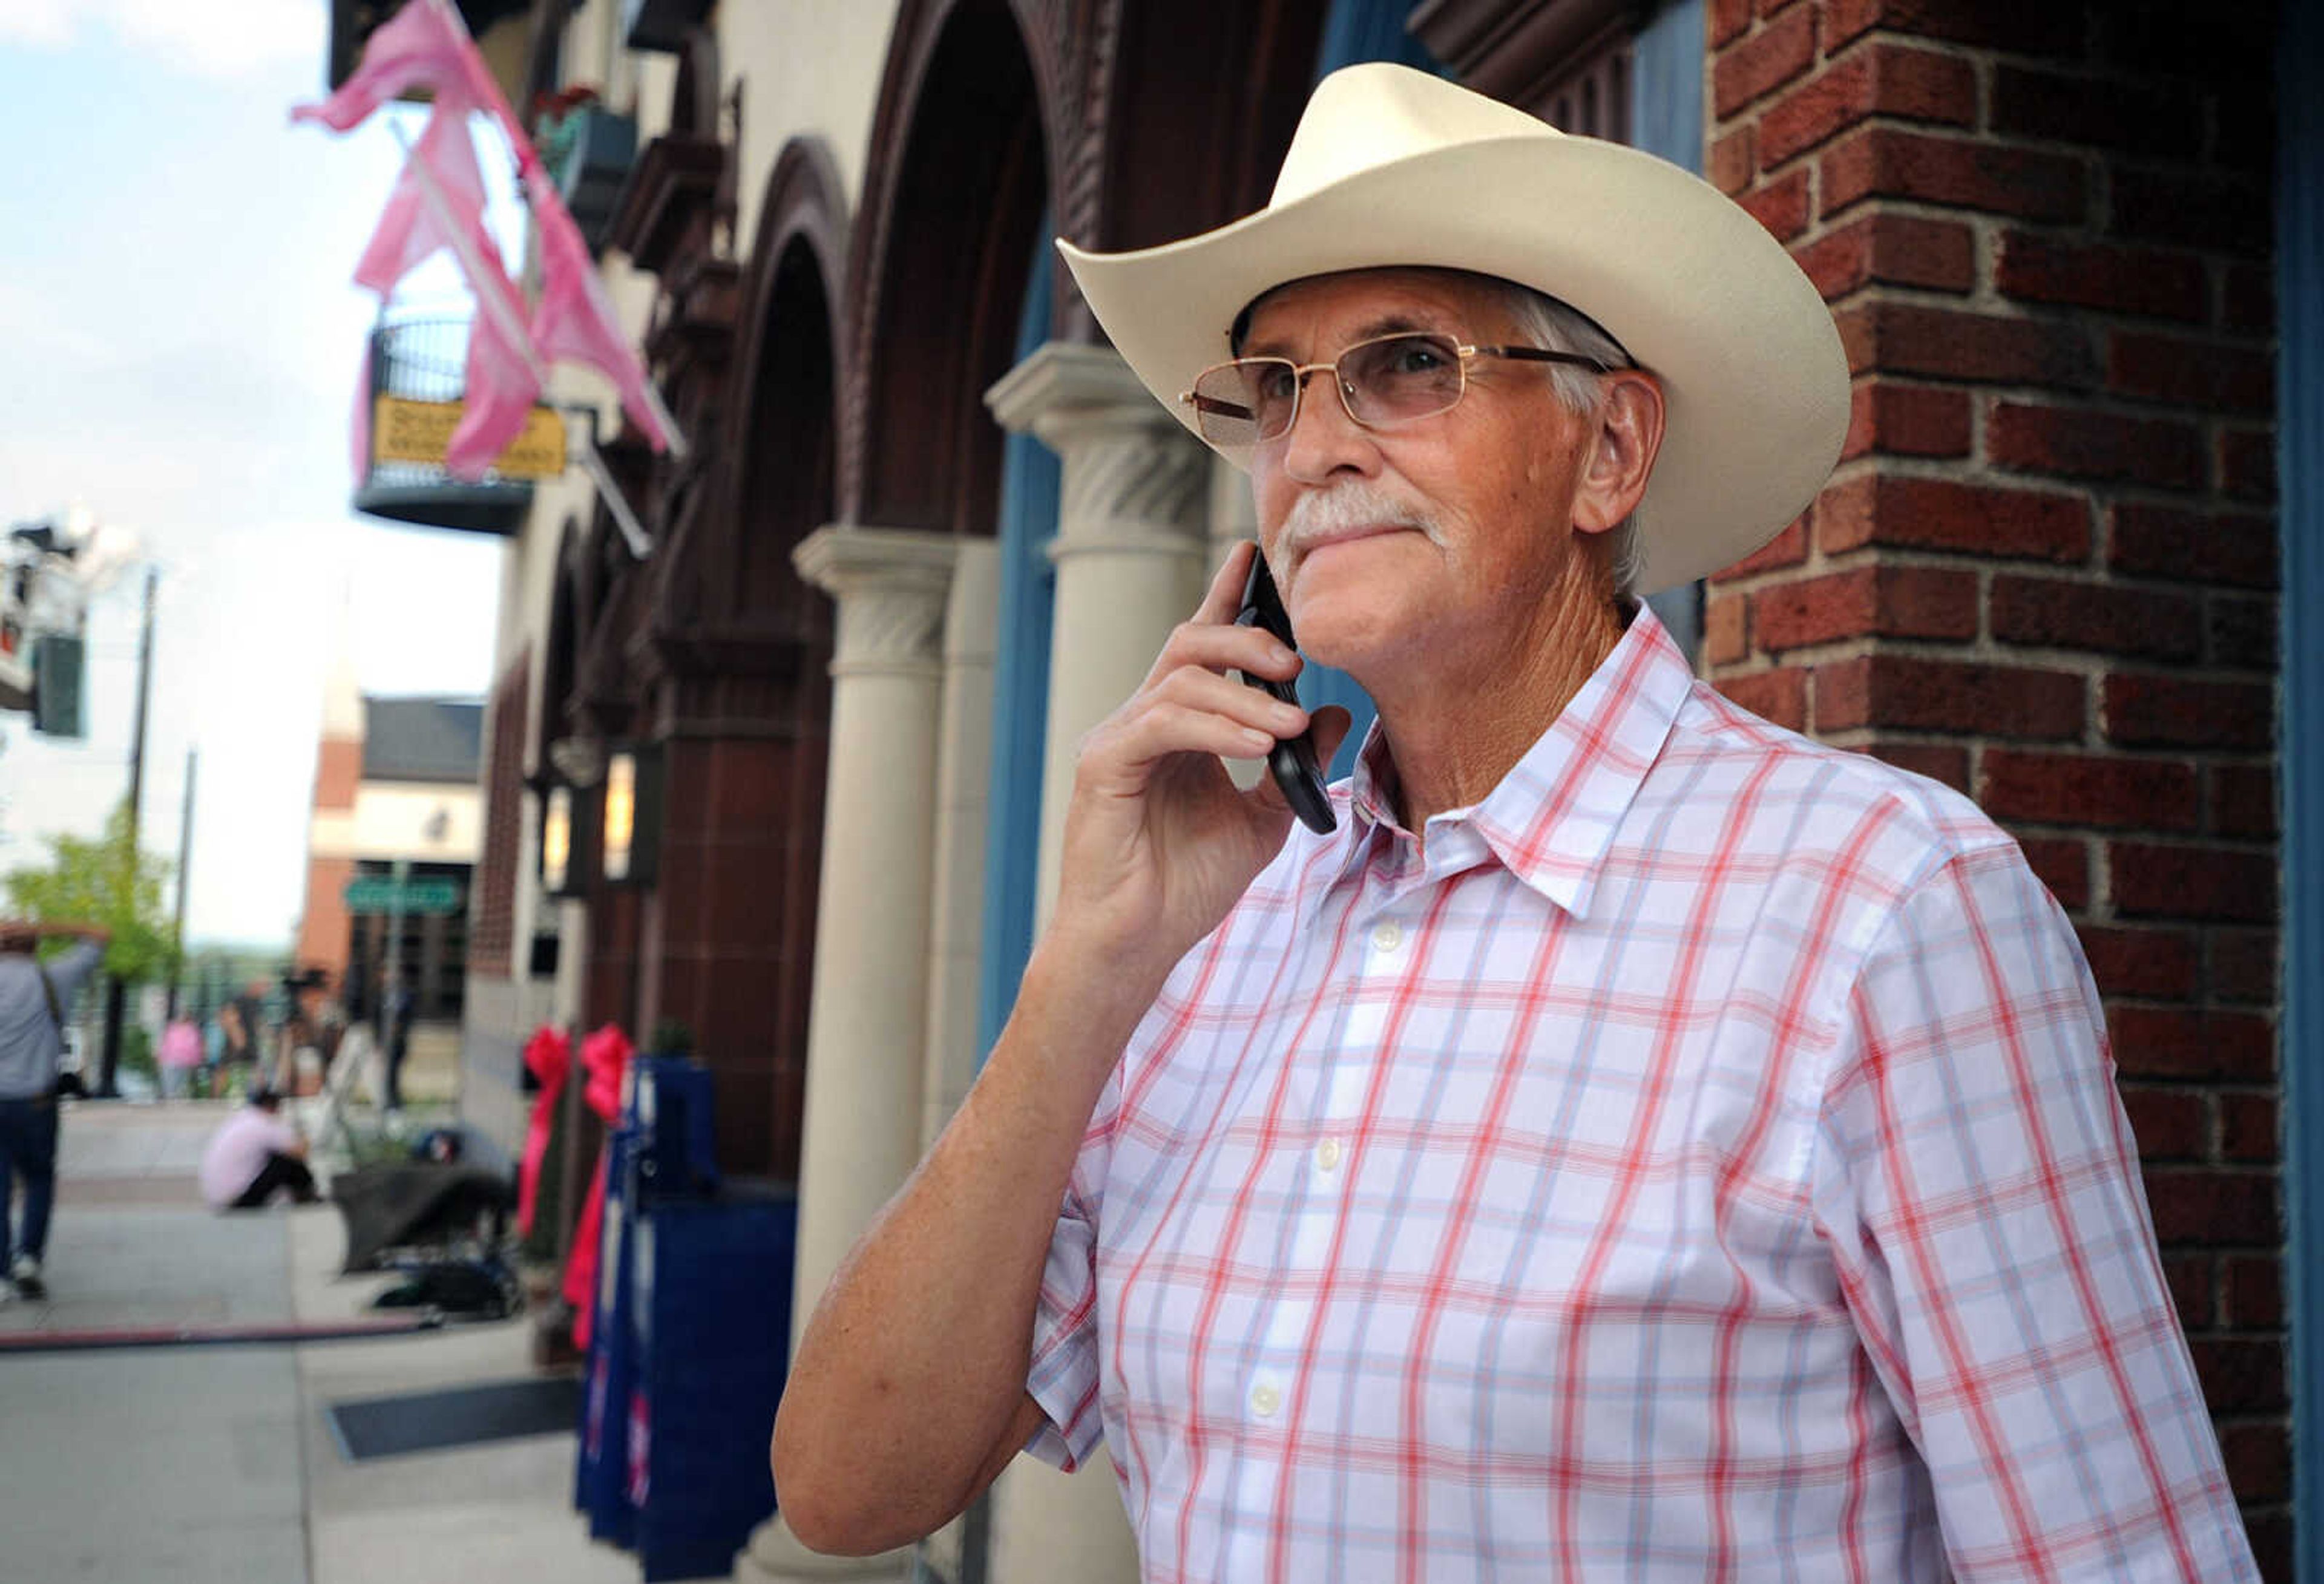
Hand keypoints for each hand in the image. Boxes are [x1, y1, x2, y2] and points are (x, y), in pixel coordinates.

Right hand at [1046, 542, 1352, 984]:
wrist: (1134, 945)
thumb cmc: (1185, 887)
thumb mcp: (1263, 820)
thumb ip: (1294, 765)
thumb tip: (1337, 714)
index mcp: (1178, 727)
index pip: (1204, 645)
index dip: (1228, 596)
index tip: (1257, 556)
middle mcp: (1143, 721)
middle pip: (1191, 644)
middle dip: (1247, 638)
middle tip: (1297, 662)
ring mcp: (1119, 739)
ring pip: (1181, 680)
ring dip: (1243, 696)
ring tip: (1289, 724)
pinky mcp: (1104, 765)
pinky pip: (1161, 723)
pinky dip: (1214, 728)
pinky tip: (1254, 745)